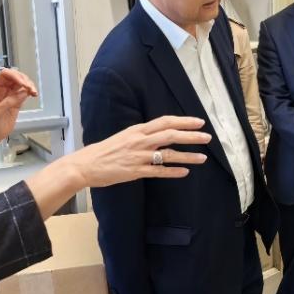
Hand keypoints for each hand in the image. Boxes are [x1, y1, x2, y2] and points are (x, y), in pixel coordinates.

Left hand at [0, 69, 37, 144]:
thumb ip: (8, 102)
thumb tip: (22, 92)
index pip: (5, 75)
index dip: (15, 76)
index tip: (23, 83)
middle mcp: (2, 89)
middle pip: (15, 76)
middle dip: (24, 80)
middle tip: (30, 88)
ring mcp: (10, 94)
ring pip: (21, 83)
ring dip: (29, 85)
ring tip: (33, 92)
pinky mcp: (17, 101)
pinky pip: (24, 92)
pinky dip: (30, 91)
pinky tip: (33, 94)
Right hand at [64, 115, 211, 187]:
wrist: (85, 165)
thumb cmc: (103, 151)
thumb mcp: (123, 137)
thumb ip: (141, 135)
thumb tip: (157, 134)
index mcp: (137, 130)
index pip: (165, 121)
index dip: (183, 121)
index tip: (199, 122)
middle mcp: (139, 141)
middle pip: (170, 135)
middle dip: (191, 136)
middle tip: (207, 137)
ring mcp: (138, 157)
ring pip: (168, 154)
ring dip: (187, 156)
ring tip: (202, 158)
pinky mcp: (135, 172)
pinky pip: (159, 172)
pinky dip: (173, 172)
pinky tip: (185, 172)